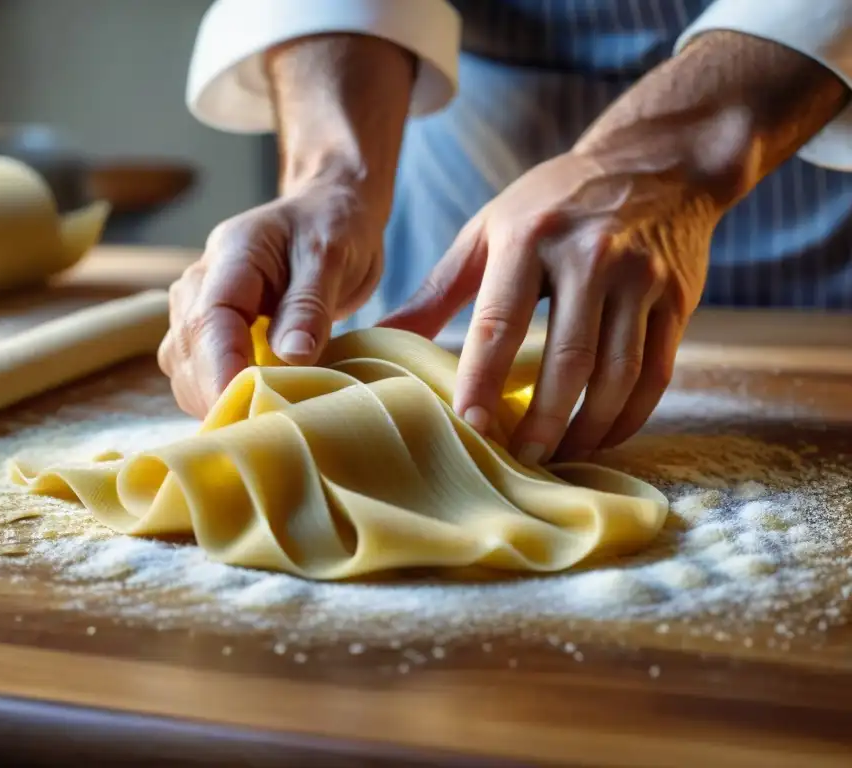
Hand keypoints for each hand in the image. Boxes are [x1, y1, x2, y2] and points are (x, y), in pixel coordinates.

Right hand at [159, 180, 385, 417]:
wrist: (329, 209)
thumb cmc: (333, 226)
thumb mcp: (332, 257)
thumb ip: (309, 306)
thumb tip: (292, 357)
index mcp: (231, 258)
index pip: (208, 322)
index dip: (220, 372)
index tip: (245, 412)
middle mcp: (200, 283)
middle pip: (188, 353)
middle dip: (217, 395)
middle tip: (265, 431)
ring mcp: (197, 308)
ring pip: (185, 370)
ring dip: (215, 400)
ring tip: (263, 423)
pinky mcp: (209, 332)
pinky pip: (199, 373)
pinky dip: (220, 396)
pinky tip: (255, 409)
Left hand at [381, 145, 731, 462]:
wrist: (658, 163)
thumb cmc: (554, 202)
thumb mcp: (489, 229)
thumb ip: (438, 289)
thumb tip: (380, 338)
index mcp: (532, 236)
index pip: (501, 320)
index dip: (483, 379)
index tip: (470, 425)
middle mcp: (593, 255)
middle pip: (569, 357)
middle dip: (542, 420)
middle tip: (518, 460)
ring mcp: (642, 278)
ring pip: (619, 374)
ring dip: (588, 428)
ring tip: (556, 458)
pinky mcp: (678, 299)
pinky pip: (656, 374)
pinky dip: (628, 417)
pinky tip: (601, 436)